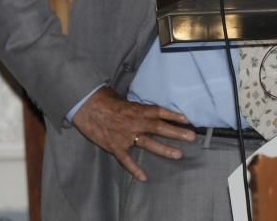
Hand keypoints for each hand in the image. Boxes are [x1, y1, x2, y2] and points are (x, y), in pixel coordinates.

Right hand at [71, 86, 195, 181]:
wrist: (85, 106)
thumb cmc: (103, 100)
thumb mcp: (123, 99)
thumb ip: (136, 107)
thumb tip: (147, 109)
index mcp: (137, 109)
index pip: (159, 112)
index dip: (173, 115)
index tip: (187, 119)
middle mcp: (135, 122)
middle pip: (159, 127)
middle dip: (177, 132)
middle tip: (191, 137)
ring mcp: (125, 136)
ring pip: (149, 144)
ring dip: (165, 149)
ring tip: (179, 155)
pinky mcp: (115, 146)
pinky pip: (127, 160)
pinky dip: (135, 169)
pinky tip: (144, 178)